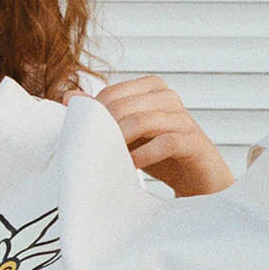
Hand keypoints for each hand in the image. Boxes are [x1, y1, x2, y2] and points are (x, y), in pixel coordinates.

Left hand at [91, 76, 234, 197]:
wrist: (199, 180)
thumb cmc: (161, 154)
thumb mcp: (129, 133)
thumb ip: (103, 113)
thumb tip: (69, 96)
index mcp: (152, 88)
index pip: (112, 94)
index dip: (95, 115)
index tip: (84, 138)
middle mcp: (168, 98)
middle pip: (124, 106)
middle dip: (105, 129)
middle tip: (92, 152)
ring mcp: (183, 118)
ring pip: (143, 121)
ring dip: (121, 142)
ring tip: (108, 160)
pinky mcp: (194, 141)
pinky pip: (165, 142)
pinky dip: (144, 155)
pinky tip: (132, 166)